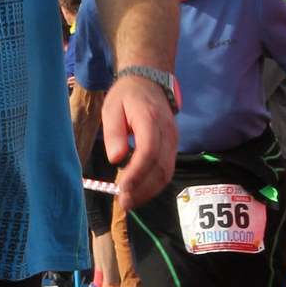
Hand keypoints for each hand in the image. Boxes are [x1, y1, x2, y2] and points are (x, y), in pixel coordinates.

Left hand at [102, 74, 177, 210]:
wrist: (150, 82)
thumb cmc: (127, 96)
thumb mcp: (112, 108)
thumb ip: (113, 133)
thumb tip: (116, 159)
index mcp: (151, 120)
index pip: (149, 152)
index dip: (137, 173)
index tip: (122, 189)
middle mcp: (167, 133)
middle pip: (160, 167)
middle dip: (142, 189)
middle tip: (123, 203)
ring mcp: (174, 141)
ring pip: (166, 172)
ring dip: (148, 191)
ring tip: (129, 202)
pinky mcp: (173, 147)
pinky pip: (167, 170)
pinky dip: (154, 185)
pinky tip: (139, 193)